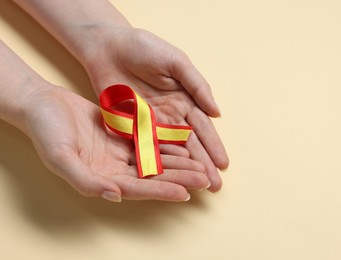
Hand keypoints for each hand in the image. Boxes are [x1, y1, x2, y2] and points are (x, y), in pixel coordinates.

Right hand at [23, 84, 209, 201]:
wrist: (42, 105)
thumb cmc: (45, 131)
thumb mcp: (60, 157)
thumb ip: (85, 179)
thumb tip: (115, 195)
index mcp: (101, 178)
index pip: (138, 188)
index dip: (162, 191)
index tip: (185, 193)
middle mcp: (114, 168)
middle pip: (153, 176)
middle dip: (179, 178)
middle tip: (205, 180)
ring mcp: (120, 151)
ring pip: (155, 160)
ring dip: (179, 163)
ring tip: (202, 166)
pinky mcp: (123, 134)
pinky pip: (149, 141)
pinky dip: (167, 143)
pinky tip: (185, 145)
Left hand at [84, 28, 228, 190]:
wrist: (108, 46)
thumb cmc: (144, 47)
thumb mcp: (176, 62)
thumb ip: (197, 85)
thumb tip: (217, 111)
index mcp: (184, 99)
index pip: (202, 127)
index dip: (213, 145)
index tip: (224, 164)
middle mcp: (170, 115)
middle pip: (189, 144)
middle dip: (202, 164)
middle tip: (214, 185)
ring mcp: (150, 123)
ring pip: (169, 150)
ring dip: (182, 168)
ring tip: (195, 186)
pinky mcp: (130, 126)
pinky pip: (144, 147)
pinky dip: (155, 162)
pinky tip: (166, 177)